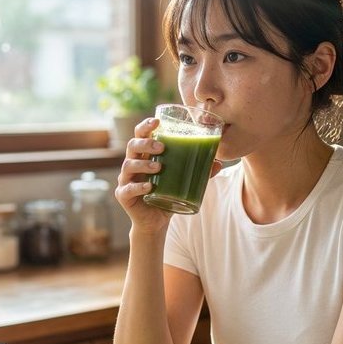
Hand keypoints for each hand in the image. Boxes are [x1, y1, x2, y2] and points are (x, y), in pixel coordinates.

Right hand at [115, 118, 223, 234]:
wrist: (155, 222)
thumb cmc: (167, 195)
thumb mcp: (182, 181)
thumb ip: (199, 172)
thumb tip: (218, 163)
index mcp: (144, 155)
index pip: (140, 135)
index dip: (145, 126)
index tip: (157, 121)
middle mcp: (132, 164)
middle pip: (132, 146)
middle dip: (146, 143)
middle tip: (162, 147)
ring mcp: (126, 180)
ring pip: (128, 165)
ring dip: (143, 164)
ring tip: (159, 167)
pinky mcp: (123, 196)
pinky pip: (127, 189)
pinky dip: (138, 187)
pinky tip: (149, 187)